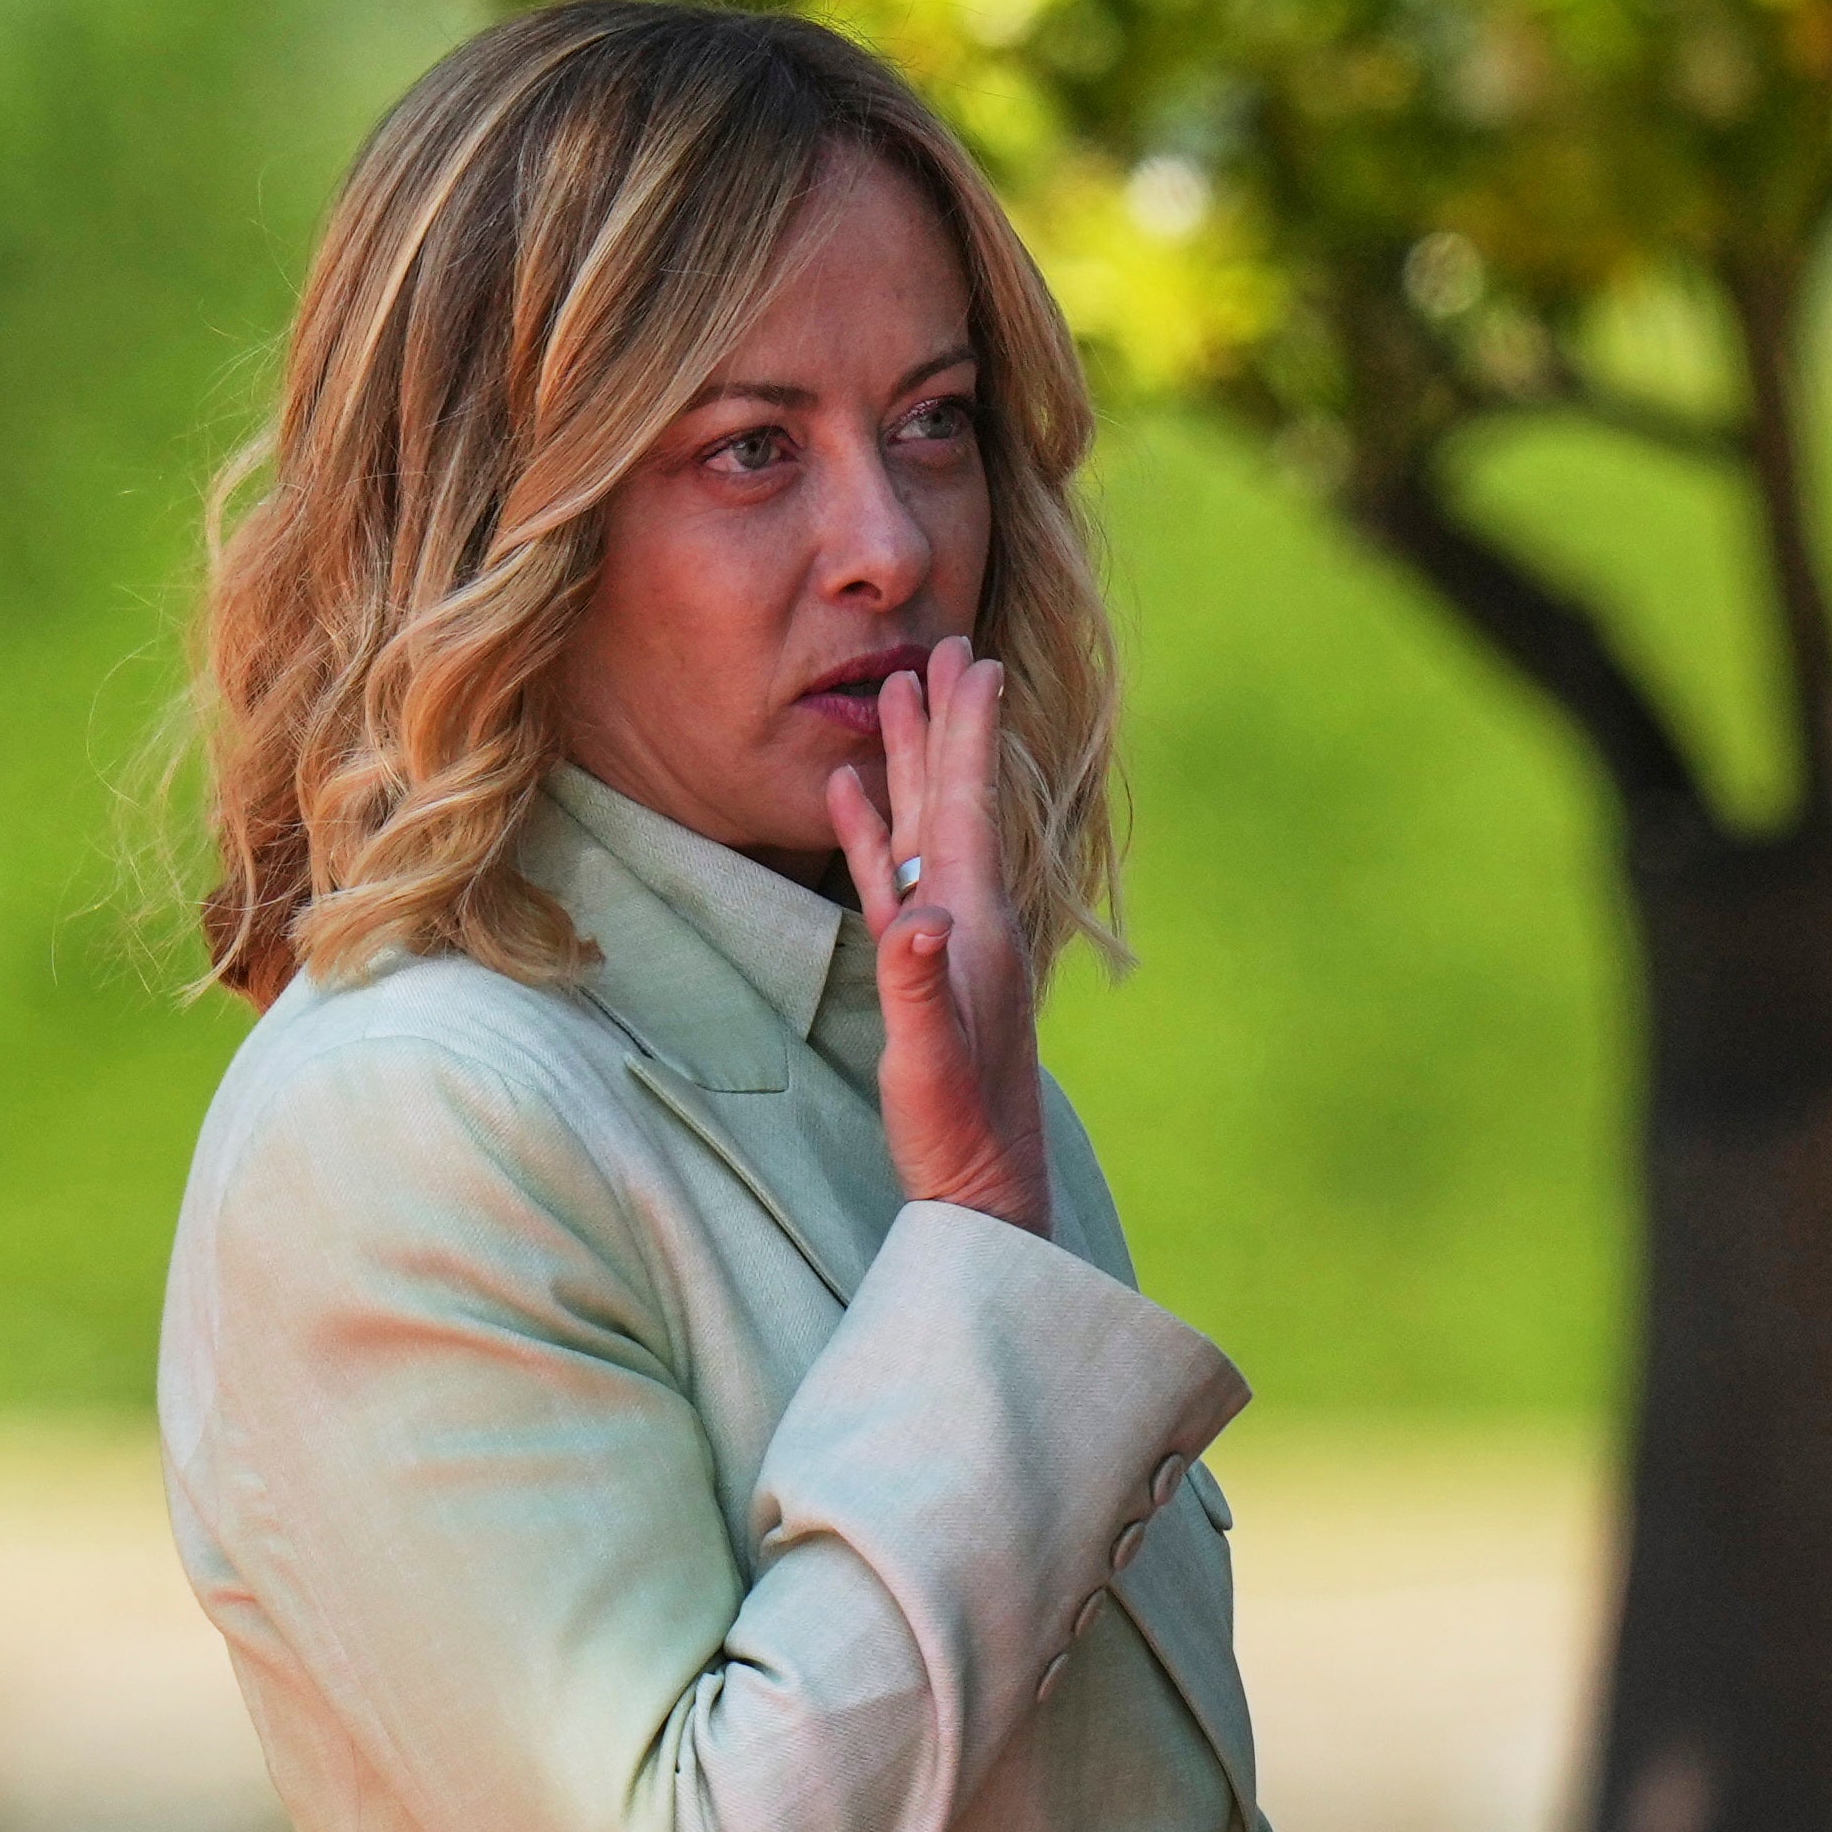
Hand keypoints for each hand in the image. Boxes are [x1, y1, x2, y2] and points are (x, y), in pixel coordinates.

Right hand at [821, 636, 1049, 1234]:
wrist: (982, 1182)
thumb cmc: (957, 1125)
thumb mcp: (929, 1055)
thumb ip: (917, 985)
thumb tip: (915, 919)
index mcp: (973, 922)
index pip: (966, 806)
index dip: (966, 735)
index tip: (973, 662)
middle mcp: (964, 916)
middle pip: (948, 798)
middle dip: (942, 725)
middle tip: (943, 649)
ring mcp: (941, 939)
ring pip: (918, 827)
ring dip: (905, 766)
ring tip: (893, 701)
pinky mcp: (917, 966)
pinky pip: (887, 877)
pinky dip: (868, 831)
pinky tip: (849, 799)